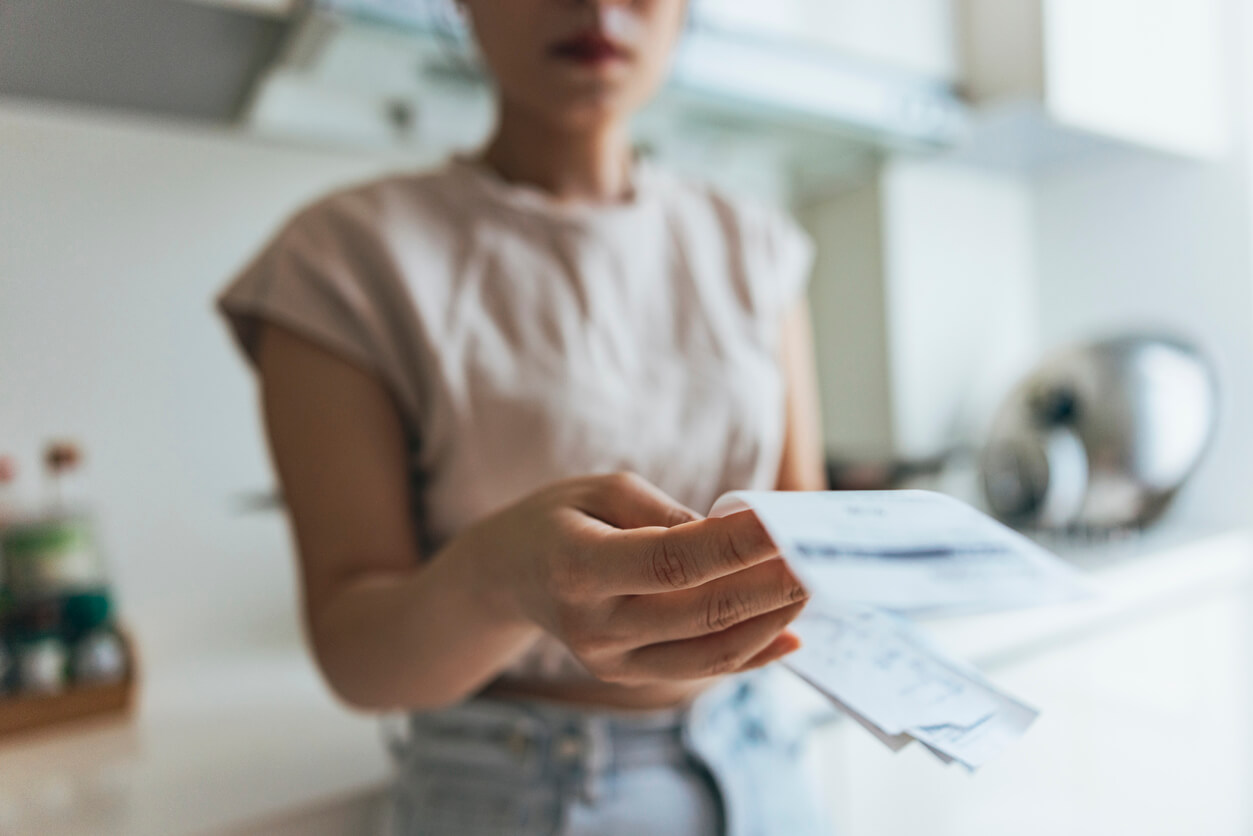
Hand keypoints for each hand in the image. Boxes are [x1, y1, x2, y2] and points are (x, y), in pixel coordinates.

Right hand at [458, 473, 807, 685]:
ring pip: (710, 652)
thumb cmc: (558, 519)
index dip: (738, 546)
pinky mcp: (627, 677)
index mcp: (578, 566)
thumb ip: (667, 515)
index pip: (673, 561)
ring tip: (814, 586)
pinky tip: (793, 634)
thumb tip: (738, 540)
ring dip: (772, 621)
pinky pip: (702, 669)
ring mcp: (610, 661)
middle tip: (823, 557)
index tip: (790, 524)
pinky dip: (753, 654)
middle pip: (702, 612)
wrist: (505, 578)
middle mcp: (593, 625)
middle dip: (771, 585)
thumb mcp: (601, 490)